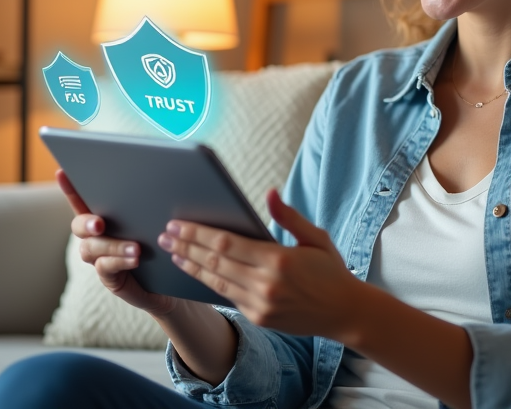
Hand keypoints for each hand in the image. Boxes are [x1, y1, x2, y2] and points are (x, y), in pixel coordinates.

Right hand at [56, 169, 177, 317]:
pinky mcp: (109, 276)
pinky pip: (105, 267)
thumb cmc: (161, 244)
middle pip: (79, 226)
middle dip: (87, 222)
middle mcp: (96, 236)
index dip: (71, 188)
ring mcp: (100, 257)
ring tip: (136, 248)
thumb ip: (149, 203)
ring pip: (92, 248)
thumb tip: (159, 181)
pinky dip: (119, 261)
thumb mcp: (155, 220)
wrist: (170, 280)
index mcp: (106, 217)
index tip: (62, 172)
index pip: (82, 201)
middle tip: (100, 223)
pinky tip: (135, 259)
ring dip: (113, 245)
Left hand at [158, 189, 360, 336]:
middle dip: (187, 246)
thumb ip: (289, 217)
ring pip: (216, 282)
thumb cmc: (331, 270)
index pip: (227, 243)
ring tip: (173, 252)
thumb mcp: (316, 238)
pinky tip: (195, 271)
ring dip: (191, 265)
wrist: (345, 313)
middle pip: (215, 262)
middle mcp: (266, 284)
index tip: (178, 224)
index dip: (198, 233)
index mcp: (278, 260)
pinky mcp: (259, 318)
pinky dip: (208, 282)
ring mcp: (260, 304)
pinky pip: (227, 296)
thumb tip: (270, 193)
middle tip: (165, 235)